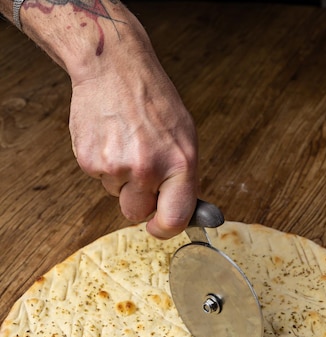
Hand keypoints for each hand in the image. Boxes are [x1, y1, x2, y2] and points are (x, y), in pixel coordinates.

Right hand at [68, 23, 198, 238]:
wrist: (114, 68)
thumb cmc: (153, 101)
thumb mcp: (184, 138)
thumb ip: (183, 179)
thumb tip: (182, 215)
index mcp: (179, 164)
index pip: (174, 219)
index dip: (164, 229)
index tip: (158, 226)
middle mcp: (148, 169)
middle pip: (136, 213)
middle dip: (138, 200)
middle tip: (140, 170)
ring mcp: (116, 166)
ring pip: (116, 194)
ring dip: (120, 177)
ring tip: (126, 142)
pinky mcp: (90, 161)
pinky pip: (99, 178)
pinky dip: (104, 163)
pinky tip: (110, 138)